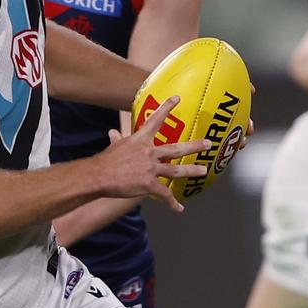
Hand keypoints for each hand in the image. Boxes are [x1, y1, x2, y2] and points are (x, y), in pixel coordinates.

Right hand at [99, 95, 208, 212]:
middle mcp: (150, 152)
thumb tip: (113, 132)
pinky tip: (179, 208)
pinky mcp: (149, 184)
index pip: (156, 120)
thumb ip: (117, 139)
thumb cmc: (106, 161)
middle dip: (194, 146)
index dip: (166, 108)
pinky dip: (173, 202)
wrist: (100, 176)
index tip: (177, 98)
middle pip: (176, 148)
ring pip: (176, 170)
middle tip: (208, 144)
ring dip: (191, 170)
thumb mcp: (114, 146)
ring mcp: (151, 168)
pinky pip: (164, 194)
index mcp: (141, 140)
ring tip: (203, 170)